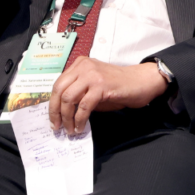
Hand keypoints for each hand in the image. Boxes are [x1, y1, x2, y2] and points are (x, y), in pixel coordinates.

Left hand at [49, 58, 168, 134]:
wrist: (142, 82)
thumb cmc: (119, 87)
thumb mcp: (94, 87)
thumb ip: (79, 93)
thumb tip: (63, 112)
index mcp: (80, 65)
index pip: (58, 84)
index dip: (53, 104)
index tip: (53, 119)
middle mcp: (83, 66)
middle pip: (59, 90)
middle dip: (55, 111)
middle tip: (57, 127)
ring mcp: (92, 75)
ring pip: (69, 98)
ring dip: (67, 118)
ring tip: (70, 130)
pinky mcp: (101, 85)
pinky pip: (84, 106)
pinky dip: (80, 120)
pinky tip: (81, 127)